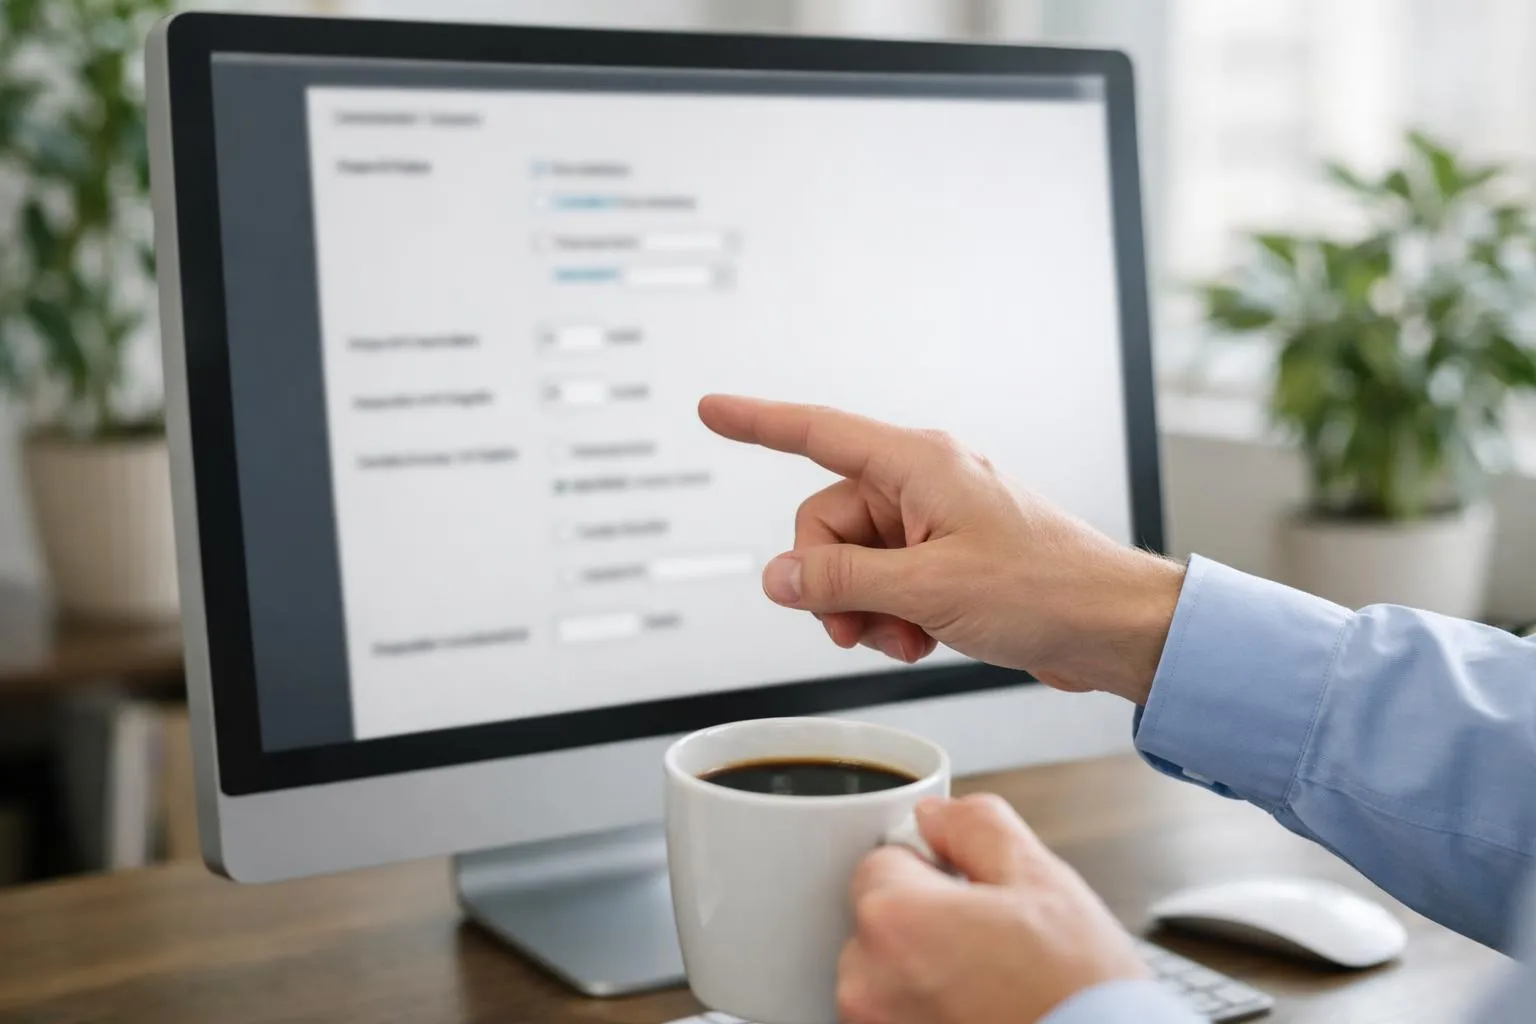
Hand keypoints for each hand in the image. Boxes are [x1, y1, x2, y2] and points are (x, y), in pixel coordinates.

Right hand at [697, 394, 1183, 702]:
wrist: (1112, 629)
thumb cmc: (1046, 590)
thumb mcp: (928, 590)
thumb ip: (842, 582)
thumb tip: (777, 578)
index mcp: (918, 465)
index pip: (817, 432)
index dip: (757, 422)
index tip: (711, 409)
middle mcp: (921, 484)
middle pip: (825, 522)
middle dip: (830, 582)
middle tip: (856, 625)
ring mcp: (934, 522)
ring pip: (851, 561)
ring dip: (863, 608)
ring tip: (902, 637)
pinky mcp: (945, 559)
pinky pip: (884, 581)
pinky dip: (889, 616)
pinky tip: (920, 640)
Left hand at [839, 794, 1147, 1023]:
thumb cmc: (1078, 994)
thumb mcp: (1041, 880)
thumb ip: (976, 826)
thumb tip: (935, 815)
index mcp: (893, 918)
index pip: (883, 861)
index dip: (935, 872)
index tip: (973, 899)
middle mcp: (866, 981)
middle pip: (880, 921)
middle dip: (927, 924)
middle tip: (991, 948)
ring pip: (887, 974)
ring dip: (924, 974)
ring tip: (990, 989)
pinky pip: (899, 1014)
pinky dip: (927, 1013)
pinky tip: (978, 1015)